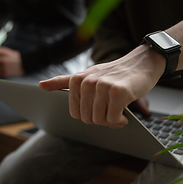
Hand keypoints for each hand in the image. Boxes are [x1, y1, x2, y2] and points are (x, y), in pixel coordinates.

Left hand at [39, 45, 164, 128]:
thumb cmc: (114, 74)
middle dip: (101, 119)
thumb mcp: (87, 74)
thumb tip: (40, 85)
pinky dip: (120, 121)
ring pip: (100, 120)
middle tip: (111, 109)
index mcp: (77, 79)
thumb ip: (63, 81)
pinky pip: (113, 119)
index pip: (75, 113)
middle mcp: (87, 82)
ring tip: (118, 109)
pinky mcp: (118, 92)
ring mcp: (102, 86)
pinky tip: (125, 112)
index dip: (89, 115)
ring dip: (111, 120)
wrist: (142, 63)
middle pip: (87, 119)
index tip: (98, 107)